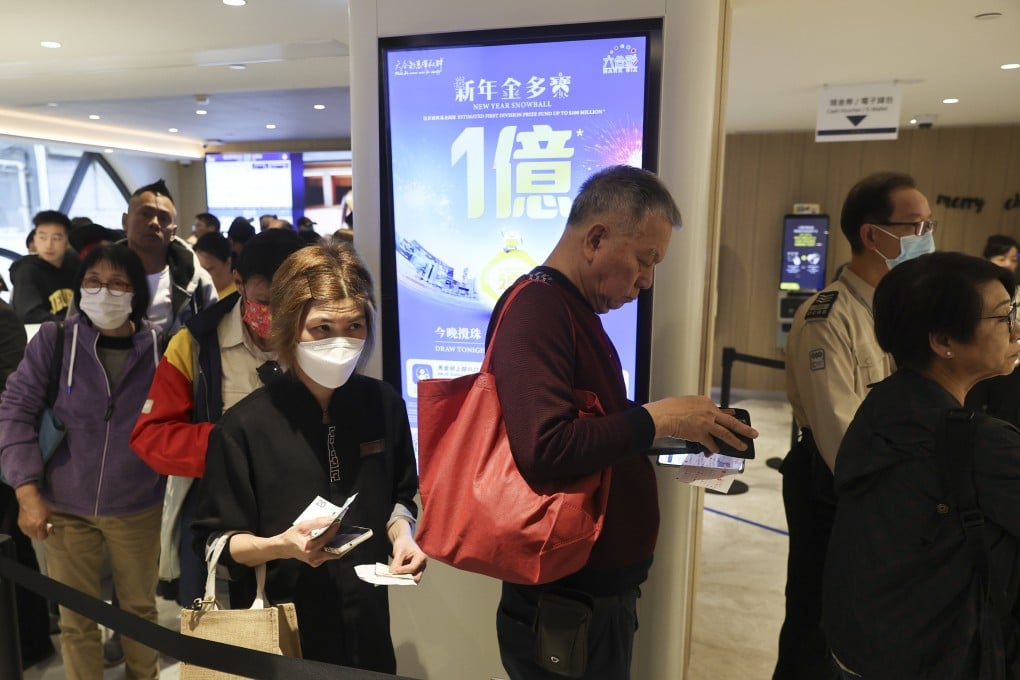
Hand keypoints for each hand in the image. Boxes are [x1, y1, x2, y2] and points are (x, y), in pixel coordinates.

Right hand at [15, 484, 50, 540]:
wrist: (28, 500)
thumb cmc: (41, 505)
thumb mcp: (48, 514)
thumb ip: (50, 524)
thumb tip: (52, 532)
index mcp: (39, 524)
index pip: (42, 537)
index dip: (46, 535)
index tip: (47, 532)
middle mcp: (31, 527)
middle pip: (36, 537)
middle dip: (40, 534)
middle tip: (42, 529)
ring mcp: (24, 526)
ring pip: (30, 535)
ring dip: (34, 532)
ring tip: (37, 526)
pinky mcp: (20, 524)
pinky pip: (25, 531)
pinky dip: (29, 530)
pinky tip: (31, 524)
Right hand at [278, 516, 340, 567]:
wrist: (284, 547)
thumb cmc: (292, 536)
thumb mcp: (303, 526)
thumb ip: (318, 522)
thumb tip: (332, 519)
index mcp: (309, 548)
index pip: (327, 538)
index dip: (334, 529)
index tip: (339, 521)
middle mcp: (313, 558)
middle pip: (336, 551)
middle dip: (344, 542)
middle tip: (350, 533)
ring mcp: (315, 562)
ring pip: (333, 554)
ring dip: (340, 545)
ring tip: (344, 535)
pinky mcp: (316, 563)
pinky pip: (329, 555)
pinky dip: (333, 548)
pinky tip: (334, 540)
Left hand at [389, 533, 427, 582]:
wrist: (404, 542)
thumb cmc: (403, 544)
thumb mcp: (399, 552)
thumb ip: (396, 563)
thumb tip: (392, 573)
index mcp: (421, 557)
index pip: (413, 567)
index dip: (402, 570)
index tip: (393, 572)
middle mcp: (422, 565)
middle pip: (415, 576)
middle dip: (405, 578)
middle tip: (394, 577)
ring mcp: (419, 569)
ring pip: (411, 579)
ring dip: (402, 578)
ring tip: (393, 576)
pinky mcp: (414, 572)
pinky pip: (408, 578)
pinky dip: (401, 577)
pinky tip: (395, 574)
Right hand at [644, 396, 758, 453]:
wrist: (662, 416)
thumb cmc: (669, 409)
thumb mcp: (686, 403)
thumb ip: (697, 409)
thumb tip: (704, 416)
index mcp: (705, 402)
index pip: (721, 410)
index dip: (730, 416)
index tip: (736, 418)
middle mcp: (709, 411)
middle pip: (730, 422)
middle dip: (744, 428)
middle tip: (754, 433)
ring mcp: (706, 423)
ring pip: (725, 434)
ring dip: (735, 441)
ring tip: (742, 447)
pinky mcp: (700, 434)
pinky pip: (711, 443)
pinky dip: (714, 448)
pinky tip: (716, 451)